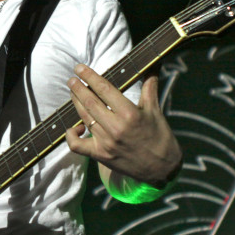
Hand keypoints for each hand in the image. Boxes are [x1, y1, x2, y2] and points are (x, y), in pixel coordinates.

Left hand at [66, 64, 180, 185]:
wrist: (162, 169)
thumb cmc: (160, 136)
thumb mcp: (155, 110)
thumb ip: (149, 87)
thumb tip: (152, 66)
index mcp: (130, 114)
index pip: (104, 89)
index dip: (89, 76)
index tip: (79, 67)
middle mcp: (116, 128)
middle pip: (90, 102)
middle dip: (77, 88)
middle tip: (71, 79)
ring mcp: (106, 143)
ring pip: (84, 118)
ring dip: (76, 103)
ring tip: (73, 93)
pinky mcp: (101, 155)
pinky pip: (77, 146)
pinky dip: (71, 135)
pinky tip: (74, 127)